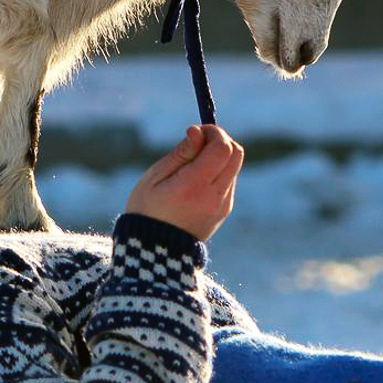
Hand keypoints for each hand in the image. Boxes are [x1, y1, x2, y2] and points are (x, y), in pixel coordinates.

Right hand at [124, 125, 243, 240]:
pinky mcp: (223, 212)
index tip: (196, 132)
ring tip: (190, 166)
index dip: (214, 132)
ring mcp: (222, 206)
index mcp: (195, 186)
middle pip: (236, 154)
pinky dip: (217, 172)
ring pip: (234, 167)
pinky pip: (228, 182)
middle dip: (220, 141)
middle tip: (197, 143)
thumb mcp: (155, 177)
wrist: (154, 251)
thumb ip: (181, 153)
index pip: (223, 148)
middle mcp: (215, 196)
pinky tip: (194, 181)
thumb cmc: (146, 210)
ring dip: (218, 157)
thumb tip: (198, 131)